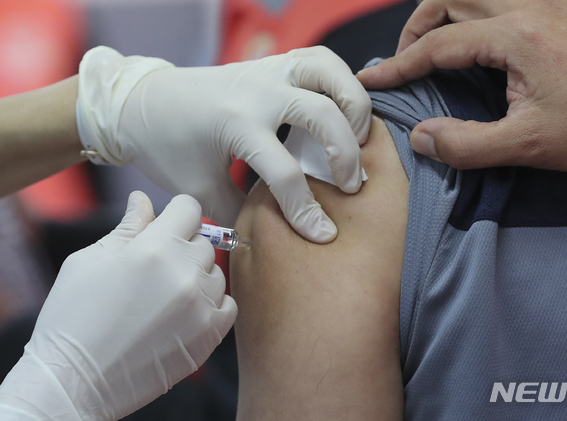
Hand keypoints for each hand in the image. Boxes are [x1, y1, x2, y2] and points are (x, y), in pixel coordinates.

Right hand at [0, 192, 235, 420]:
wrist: (75, 381)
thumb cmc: (73, 318)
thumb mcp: (90, 261)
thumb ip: (127, 228)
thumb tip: (143, 200)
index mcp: (154, 247)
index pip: (190, 208)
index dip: (177, 212)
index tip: (168, 224)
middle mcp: (185, 272)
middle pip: (203, 241)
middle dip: (183, 247)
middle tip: (156, 269)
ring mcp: (201, 304)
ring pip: (216, 272)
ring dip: (197, 277)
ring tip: (165, 296)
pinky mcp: (210, 335)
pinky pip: (228, 304)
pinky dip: (212, 304)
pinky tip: (186, 312)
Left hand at [76, 46, 370, 242]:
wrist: (142, 102)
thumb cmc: (166, 146)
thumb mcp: (197, 190)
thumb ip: (238, 214)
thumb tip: (270, 236)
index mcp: (236, 124)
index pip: (285, 173)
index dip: (306, 212)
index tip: (322, 235)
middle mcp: (258, 92)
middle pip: (322, 114)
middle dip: (345, 155)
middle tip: (350, 186)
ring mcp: (267, 71)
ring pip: (330, 72)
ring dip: (353, 105)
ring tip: (358, 138)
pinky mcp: (272, 63)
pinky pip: (320, 60)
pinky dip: (341, 81)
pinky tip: (342, 110)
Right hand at [358, 0, 566, 170]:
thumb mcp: (530, 145)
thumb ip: (467, 145)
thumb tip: (422, 137)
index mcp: (516, 36)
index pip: (437, 44)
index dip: (398, 65)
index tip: (373, 82)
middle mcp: (530, 5)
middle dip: (417, 27)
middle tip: (407, 63)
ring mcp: (550, 0)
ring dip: (445, 12)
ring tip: (435, 47)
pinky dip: (475, 10)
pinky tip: (480, 37)